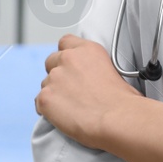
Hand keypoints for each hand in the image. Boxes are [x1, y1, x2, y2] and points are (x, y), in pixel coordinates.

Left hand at [36, 34, 141, 148]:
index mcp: (87, 49)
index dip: (66, 55)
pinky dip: (47, 110)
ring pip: (45, 84)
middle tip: (70, 90)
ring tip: (71, 108)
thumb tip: (92, 79)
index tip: (70, 66)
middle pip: (51, 61)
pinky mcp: (45, 98)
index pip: (65, 42)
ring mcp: (54, 78)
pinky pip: (39, 103)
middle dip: (57, 74)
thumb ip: (95, 67)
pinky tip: (63, 117)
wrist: (117, 119)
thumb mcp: (114, 71)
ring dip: (54, 94)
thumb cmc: (123, 102)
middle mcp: (68, 59)